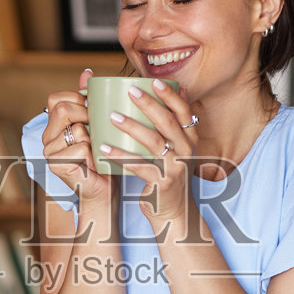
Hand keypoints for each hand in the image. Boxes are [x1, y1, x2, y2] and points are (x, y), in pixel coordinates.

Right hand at [41, 69, 112, 206]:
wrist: (105, 191)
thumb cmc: (103, 158)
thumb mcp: (98, 125)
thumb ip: (89, 100)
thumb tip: (87, 73)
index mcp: (53, 125)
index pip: (56, 98)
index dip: (77, 99)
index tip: (92, 110)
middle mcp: (46, 138)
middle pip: (62, 109)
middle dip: (86, 115)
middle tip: (98, 130)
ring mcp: (49, 152)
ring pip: (76, 130)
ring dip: (94, 140)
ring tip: (97, 152)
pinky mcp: (56, 166)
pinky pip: (81, 148)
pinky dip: (95, 156)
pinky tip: (96, 165)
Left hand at [101, 78, 197, 227]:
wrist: (173, 212)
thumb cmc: (169, 174)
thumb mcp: (178, 149)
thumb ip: (176, 124)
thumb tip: (178, 89)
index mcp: (190, 139)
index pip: (183, 111)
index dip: (170, 95)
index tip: (153, 81)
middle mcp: (186, 151)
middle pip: (168, 122)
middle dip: (148, 104)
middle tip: (129, 91)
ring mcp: (175, 167)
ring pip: (153, 142)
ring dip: (131, 126)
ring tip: (112, 117)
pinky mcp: (162, 183)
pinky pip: (138, 166)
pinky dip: (119, 156)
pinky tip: (103, 148)